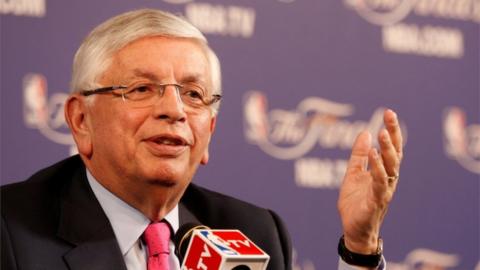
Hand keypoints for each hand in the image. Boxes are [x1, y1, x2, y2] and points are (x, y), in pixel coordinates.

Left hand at [337, 109, 402, 253]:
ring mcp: (384, 190)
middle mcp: (388, 179)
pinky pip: (379, 182)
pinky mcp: (376, 201)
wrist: (354, 229)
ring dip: (387, 150)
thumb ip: (358, 155)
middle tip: (389, 116)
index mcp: (383, 171)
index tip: (388, 112)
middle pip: (395, 153)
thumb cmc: (356, 202)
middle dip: (393, 134)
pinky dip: (377, 168)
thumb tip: (364, 133)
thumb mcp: (353, 173)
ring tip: (382, 133)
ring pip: (391, 167)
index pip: (391, 148)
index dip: (391, 130)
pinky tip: (373, 155)